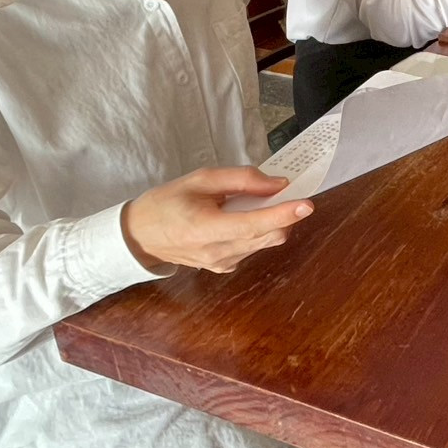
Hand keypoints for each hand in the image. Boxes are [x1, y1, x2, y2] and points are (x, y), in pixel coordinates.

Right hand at [123, 167, 312, 272]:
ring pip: (265, 242)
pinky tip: (240, 217)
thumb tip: (278, 185)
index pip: (255, 224)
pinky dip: (258, 230)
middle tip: (281, 191)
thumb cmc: (167, 202)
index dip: (283, 214)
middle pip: (269, 235)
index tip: (307, 204)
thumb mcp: (201, 180)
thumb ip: (241, 180)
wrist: (140, 235)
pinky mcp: (225, 267)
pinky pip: (254, 246)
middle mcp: (219, 253)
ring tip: (250, 202)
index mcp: (206, 229)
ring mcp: (223, 264)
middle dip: (283, 213)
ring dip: (271, 221)